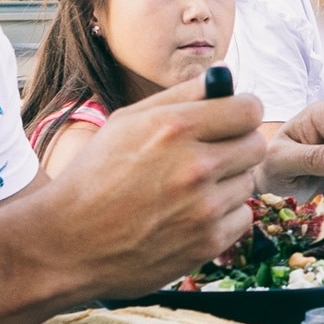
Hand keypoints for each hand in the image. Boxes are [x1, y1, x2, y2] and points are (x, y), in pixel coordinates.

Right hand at [38, 75, 271, 295]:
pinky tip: (190, 217)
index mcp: (174, 128)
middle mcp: (195, 166)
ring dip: (227, 184)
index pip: (249, 110)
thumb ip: (179, 97)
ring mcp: (204, 208)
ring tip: (187, 191)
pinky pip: (242, 218)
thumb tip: (223, 78)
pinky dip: (223, 217)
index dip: (242, 112)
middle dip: (237, 146)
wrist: (67, 245)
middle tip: (211, 154)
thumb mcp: (126, 122)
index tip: (232, 119)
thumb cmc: (94, 178)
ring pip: (247, 182)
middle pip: (256, 145)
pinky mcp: (207, 243)